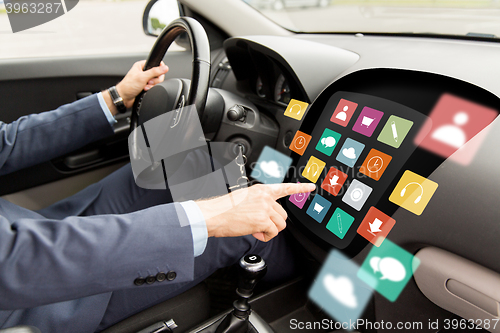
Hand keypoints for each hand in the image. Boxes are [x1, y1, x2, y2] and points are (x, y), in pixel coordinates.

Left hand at [102, 60, 168, 114]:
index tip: (160, 73)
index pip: (156, 63)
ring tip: (145, 86)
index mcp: (141, 65)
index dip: (160, 68)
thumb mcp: (142, 77)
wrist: (124, 97)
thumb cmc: (128, 86)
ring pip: (156, 81)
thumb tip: (165, 68)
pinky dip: (150, 88)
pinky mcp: (146, 86)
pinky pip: (153, 86)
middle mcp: (143, 71)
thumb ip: (154, 72)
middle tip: (149, 82)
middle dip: (155, 80)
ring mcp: (145, 79)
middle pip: (158, 73)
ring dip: (152, 85)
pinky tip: (145, 89)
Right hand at [195, 183, 315, 241]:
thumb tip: (266, 217)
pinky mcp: (263, 221)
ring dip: (270, 230)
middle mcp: (265, 197)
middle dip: (274, 223)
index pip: (284, 188)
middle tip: (259, 226)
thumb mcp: (244, 198)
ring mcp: (265, 208)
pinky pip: (273, 233)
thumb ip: (259, 203)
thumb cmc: (224, 209)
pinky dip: (265, 236)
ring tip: (256, 229)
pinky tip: (255, 233)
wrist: (214, 215)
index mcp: (261, 190)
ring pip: (280, 225)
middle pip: (283, 214)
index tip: (311, 187)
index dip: (300, 188)